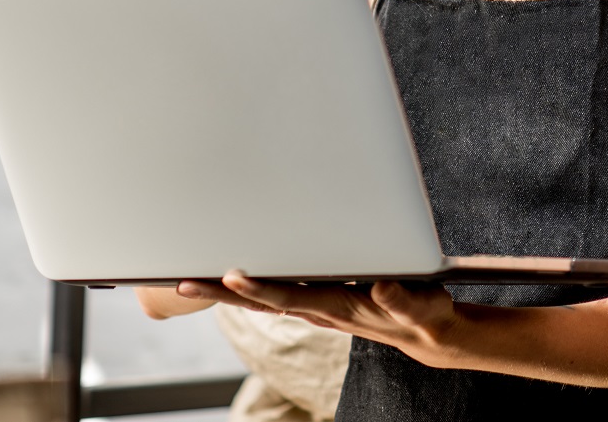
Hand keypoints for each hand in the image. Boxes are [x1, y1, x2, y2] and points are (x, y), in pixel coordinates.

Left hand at [176, 271, 467, 367]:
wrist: (422, 331)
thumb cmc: (421, 314)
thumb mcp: (421, 307)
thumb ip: (401, 298)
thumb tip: (382, 286)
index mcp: (339, 306)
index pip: (291, 296)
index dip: (261, 287)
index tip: (231, 276)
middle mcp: (319, 308)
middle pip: (263, 300)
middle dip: (223, 292)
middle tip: (185, 283)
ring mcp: (316, 306)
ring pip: (264, 298)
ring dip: (227, 292)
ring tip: (190, 281)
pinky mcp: (319, 300)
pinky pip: (276, 295)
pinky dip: (247, 290)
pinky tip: (226, 281)